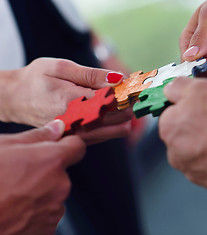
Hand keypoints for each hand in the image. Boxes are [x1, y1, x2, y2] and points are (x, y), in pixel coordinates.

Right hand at [0, 58, 132, 143]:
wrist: (15, 99)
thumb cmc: (37, 78)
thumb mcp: (61, 67)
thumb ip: (92, 75)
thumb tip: (119, 78)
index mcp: (72, 101)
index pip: (112, 100)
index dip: (128, 92)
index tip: (136, 85)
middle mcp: (76, 121)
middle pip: (118, 117)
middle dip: (130, 104)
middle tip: (134, 93)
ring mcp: (77, 133)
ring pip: (115, 129)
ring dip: (126, 116)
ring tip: (128, 103)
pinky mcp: (77, 139)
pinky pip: (105, 135)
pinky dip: (115, 125)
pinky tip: (117, 115)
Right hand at [0, 120, 85, 234]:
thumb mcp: (3, 146)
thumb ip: (37, 136)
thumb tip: (57, 127)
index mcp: (52, 161)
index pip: (77, 147)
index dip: (67, 145)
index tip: (58, 146)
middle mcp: (60, 185)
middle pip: (61, 173)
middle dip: (45, 171)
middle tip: (17, 174)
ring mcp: (54, 211)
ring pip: (53, 194)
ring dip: (39, 193)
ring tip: (10, 194)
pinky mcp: (45, 231)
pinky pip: (45, 215)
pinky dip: (33, 213)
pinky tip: (12, 210)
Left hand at [159, 77, 206, 193]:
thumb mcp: (202, 87)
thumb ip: (180, 87)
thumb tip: (172, 89)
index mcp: (169, 127)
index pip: (173, 113)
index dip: (191, 107)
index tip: (206, 106)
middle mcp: (175, 152)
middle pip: (185, 135)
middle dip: (200, 128)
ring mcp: (193, 171)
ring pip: (199, 153)